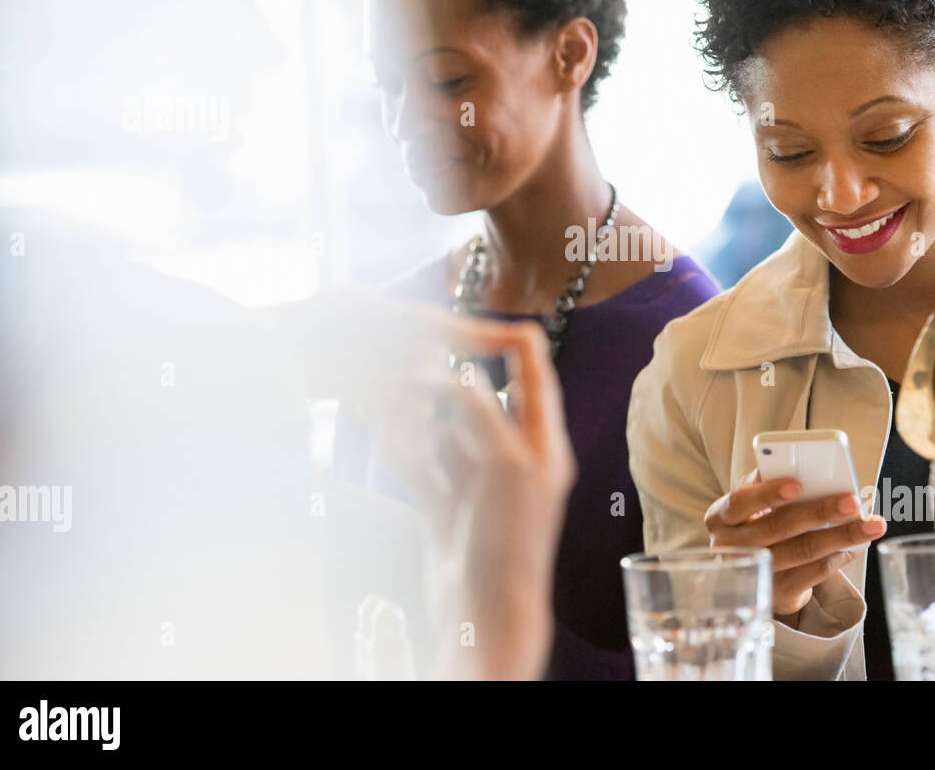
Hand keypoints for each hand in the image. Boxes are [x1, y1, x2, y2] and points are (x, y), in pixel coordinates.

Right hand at [387, 310, 574, 679]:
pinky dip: (408, 448)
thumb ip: (484, 413)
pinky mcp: (447, 505)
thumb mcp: (505, 463)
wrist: (485, 614)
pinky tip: (390, 432)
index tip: (494, 320)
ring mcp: (480, 483)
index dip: (518, 345)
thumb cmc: (511, 542)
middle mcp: (515, 459)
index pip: (536, 378)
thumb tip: (462, 372)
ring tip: (402, 390)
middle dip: (454, 381)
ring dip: (426, 413)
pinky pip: (426, 462)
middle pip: (485, 402)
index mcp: (544, 444)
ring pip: (449, 430)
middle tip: (423, 357)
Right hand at [704, 469, 885, 622]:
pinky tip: (857, 544)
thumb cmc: (754, 522)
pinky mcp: (777, 595)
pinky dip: (839, 556)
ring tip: (871, 524)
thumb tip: (808, 470)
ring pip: (802, 551)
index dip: (768, 493)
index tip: (798, 483)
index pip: (741, 501)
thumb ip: (767, 485)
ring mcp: (755, 574)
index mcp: (720, 517)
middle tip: (853, 501)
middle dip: (819, 511)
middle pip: (779, 527)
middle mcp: (732, 548)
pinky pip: (814, 574)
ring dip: (841, 536)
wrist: (748, 573)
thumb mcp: (751, 504)